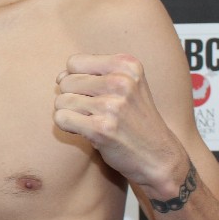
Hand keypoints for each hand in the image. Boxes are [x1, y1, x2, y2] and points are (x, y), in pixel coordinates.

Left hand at [53, 54, 187, 193]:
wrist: (159, 157)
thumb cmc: (135, 119)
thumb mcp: (127, 85)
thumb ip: (92, 74)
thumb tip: (59, 78)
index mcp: (127, 65)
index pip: (74, 62)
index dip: (76, 79)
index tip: (93, 93)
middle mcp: (121, 82)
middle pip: (66, 82)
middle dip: (73, 97)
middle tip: (95, 111)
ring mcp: (111, 105)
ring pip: (61, 101)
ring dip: (71, 113)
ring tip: (93, 121)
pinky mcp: (101, 128)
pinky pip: (61, 118)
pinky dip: (68, 127)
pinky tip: (87, 131)